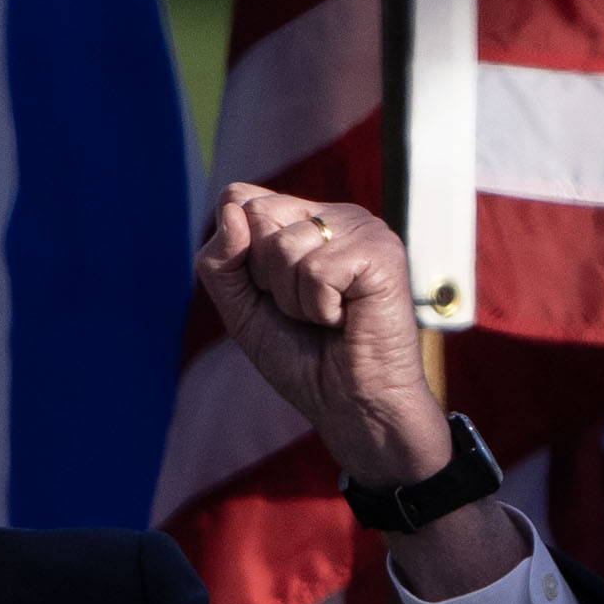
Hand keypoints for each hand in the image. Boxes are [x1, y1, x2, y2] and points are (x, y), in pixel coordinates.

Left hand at [190, 184, 525, 597]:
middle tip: (303, 307)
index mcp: (304, 219)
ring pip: (283, 245)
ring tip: (327, 316)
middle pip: (257, 215)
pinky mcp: (383, 253)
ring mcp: (363, 229)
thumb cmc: (301, 356)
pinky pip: (316, 270)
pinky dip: (319, 308)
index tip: (272, 292)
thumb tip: (231, 206)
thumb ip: (220, 259)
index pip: (240, 200)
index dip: (240, 255)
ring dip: (293, 298)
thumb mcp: (240, 307)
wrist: (348, 403)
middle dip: (264, 277)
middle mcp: (335, 215)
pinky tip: (346, 319)